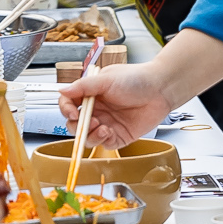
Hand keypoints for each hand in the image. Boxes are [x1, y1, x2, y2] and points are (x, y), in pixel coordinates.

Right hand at [57, 62, 175, 152]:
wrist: (160, 88)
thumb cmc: (136, 79)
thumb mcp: (106, 79)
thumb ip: (83, 86)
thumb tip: (62, 90)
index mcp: (91, 94)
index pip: (69, 104)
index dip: (66, 109)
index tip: (72, 112)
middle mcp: (97, 110)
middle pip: (75, 124)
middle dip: (78, 126)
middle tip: (88, 121)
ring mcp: (107, 124)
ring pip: (87, 137)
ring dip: (90, 135)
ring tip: (101, 127)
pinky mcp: (119, 136)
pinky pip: (104, 144)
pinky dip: (103, 140)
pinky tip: (109, 131)